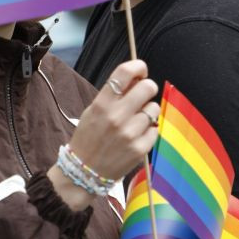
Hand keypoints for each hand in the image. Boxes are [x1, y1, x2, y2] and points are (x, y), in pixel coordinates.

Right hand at [48, 59, 158, 210]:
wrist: (84, 172)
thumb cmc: (88, 138)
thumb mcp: (92, 112)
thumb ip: (113, 95)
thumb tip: (136, 78)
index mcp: (102, 104)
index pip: (125, 73)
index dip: (137, 66)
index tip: (140, 70)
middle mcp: (117, 117)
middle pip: (147, 87)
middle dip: (147, 88)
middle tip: (142, 95)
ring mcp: (130, 134)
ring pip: (154, 108)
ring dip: (148, 111)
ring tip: (136, 121)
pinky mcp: (140, 148)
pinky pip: (155, 129)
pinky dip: (148, 130)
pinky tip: (136, 136)